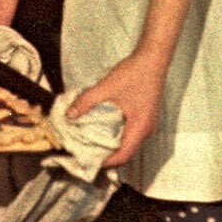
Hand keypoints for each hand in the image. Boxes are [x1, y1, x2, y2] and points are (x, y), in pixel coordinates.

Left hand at [68, 51, 166, 167]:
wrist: (152, 58)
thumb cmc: (133, 74)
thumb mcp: (106, 87)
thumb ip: (86, 102)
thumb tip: (69, 115)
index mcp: (140, 128)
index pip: (124, 156)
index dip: (106, 162)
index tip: (88, 160)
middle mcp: (147, 130)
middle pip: (127, 152)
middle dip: (107, 155)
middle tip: (87, 153)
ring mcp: (148, 124)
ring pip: (129, 143)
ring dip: (113, 145)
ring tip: (93, 143)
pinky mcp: (146, 117)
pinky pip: (131, 133)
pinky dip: (118, 135)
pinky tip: (104, 128)